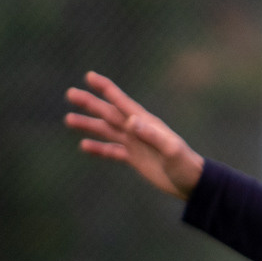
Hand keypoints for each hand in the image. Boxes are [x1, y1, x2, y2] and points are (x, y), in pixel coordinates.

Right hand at [65, 71, 203, 198]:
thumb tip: (131, 121)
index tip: (89, 76)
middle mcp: (138, 130)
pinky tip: (84, 146)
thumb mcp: (171, 150)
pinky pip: (112, 151)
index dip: (106, 89)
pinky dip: (98, 149)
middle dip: (90, 103)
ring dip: (88, 125)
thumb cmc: (186, 165)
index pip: (122, 102)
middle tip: (70, 93)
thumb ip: (152, 135)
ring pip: (106, 131)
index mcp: (146, 123)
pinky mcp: (135, 158)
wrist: (192, 184)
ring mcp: (135, 144)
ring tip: (68, 119)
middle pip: (109, 113)